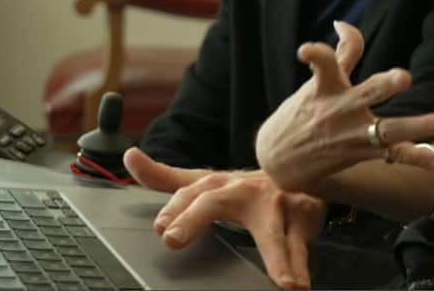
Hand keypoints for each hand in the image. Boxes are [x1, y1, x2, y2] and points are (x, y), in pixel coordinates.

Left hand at [123, 148, 326, 288]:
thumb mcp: (206, 182)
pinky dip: (297, 265)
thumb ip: (166, 176)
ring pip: (269, 230)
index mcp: (217, 185)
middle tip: (173, 238)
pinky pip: (298, 245)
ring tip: (276, 281)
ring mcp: (275, 203)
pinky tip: (297, 285)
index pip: (187, 193)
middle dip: (193, 217)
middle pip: (214, 202)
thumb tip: (130, 155)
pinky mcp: (303, 217)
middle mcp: (243, 191)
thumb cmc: (245, 187)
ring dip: (273, 257)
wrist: (297, 169)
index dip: (174, 210)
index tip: (163, 229)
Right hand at [255, 20, 433, 190]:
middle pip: (367, 94)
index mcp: (326, 88)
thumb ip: (342, 52)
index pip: (323, 63)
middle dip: (385, 85)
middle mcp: (341, 111)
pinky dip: (417, 157)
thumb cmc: (301, 113)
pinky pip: (395, 156)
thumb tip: (345, 22)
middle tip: (404, 77)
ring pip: (391, 130)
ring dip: (422, 126)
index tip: (310, 48)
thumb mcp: (316, 82)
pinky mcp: (363, 154)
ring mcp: (354, 135)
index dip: (317, 52)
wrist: (278, 161)